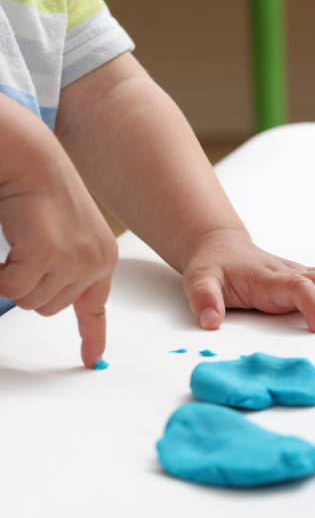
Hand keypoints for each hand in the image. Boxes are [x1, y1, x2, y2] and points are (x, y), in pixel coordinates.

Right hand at [0, 102, 117, 367]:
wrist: (30, 157)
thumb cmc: (40, 191)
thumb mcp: (64, 235)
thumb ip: (63, 269)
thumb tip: (41, 300)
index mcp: (101, 258)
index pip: (96, 307)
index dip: (91, 336)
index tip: (90, 360)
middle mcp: (95, 262)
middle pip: (48, 308)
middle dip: (28, 286)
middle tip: (26, 251)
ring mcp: (75, 260)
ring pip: (31, 301)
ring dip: (15, 278)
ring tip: (21, 243)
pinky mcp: (49, 255)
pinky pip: (14, 289)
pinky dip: (1, 275)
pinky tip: (9, 247)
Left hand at [182, 229, 314, 331]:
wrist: (219, 248)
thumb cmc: (212, 266)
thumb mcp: (199, 280)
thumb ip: (204, 299)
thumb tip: (211, 322)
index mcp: (268, 277)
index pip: (298, 287)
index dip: (312, 304)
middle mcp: (290, 273)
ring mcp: (300, 274)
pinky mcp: (305, 278)